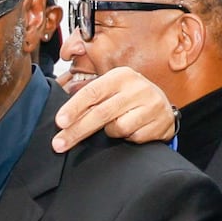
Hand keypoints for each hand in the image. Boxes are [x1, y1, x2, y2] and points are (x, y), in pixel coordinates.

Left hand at [52, 65, 179, 151]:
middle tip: (59, 144)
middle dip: (77, 131)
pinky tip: (133, 130)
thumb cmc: (128, 98)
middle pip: (101, 113)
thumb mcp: (111, 90)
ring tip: (116, 125)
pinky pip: (134, 138)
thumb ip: (90, 100)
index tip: (60, 122)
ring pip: (118, 128)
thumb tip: (63, 119)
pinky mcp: (161, 123)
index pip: (92, 92)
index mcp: (121, 76)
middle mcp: (137, 88)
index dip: (74, 108)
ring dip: (110, 132)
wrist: (162, 106)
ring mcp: (152, 105)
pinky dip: (128, 138)